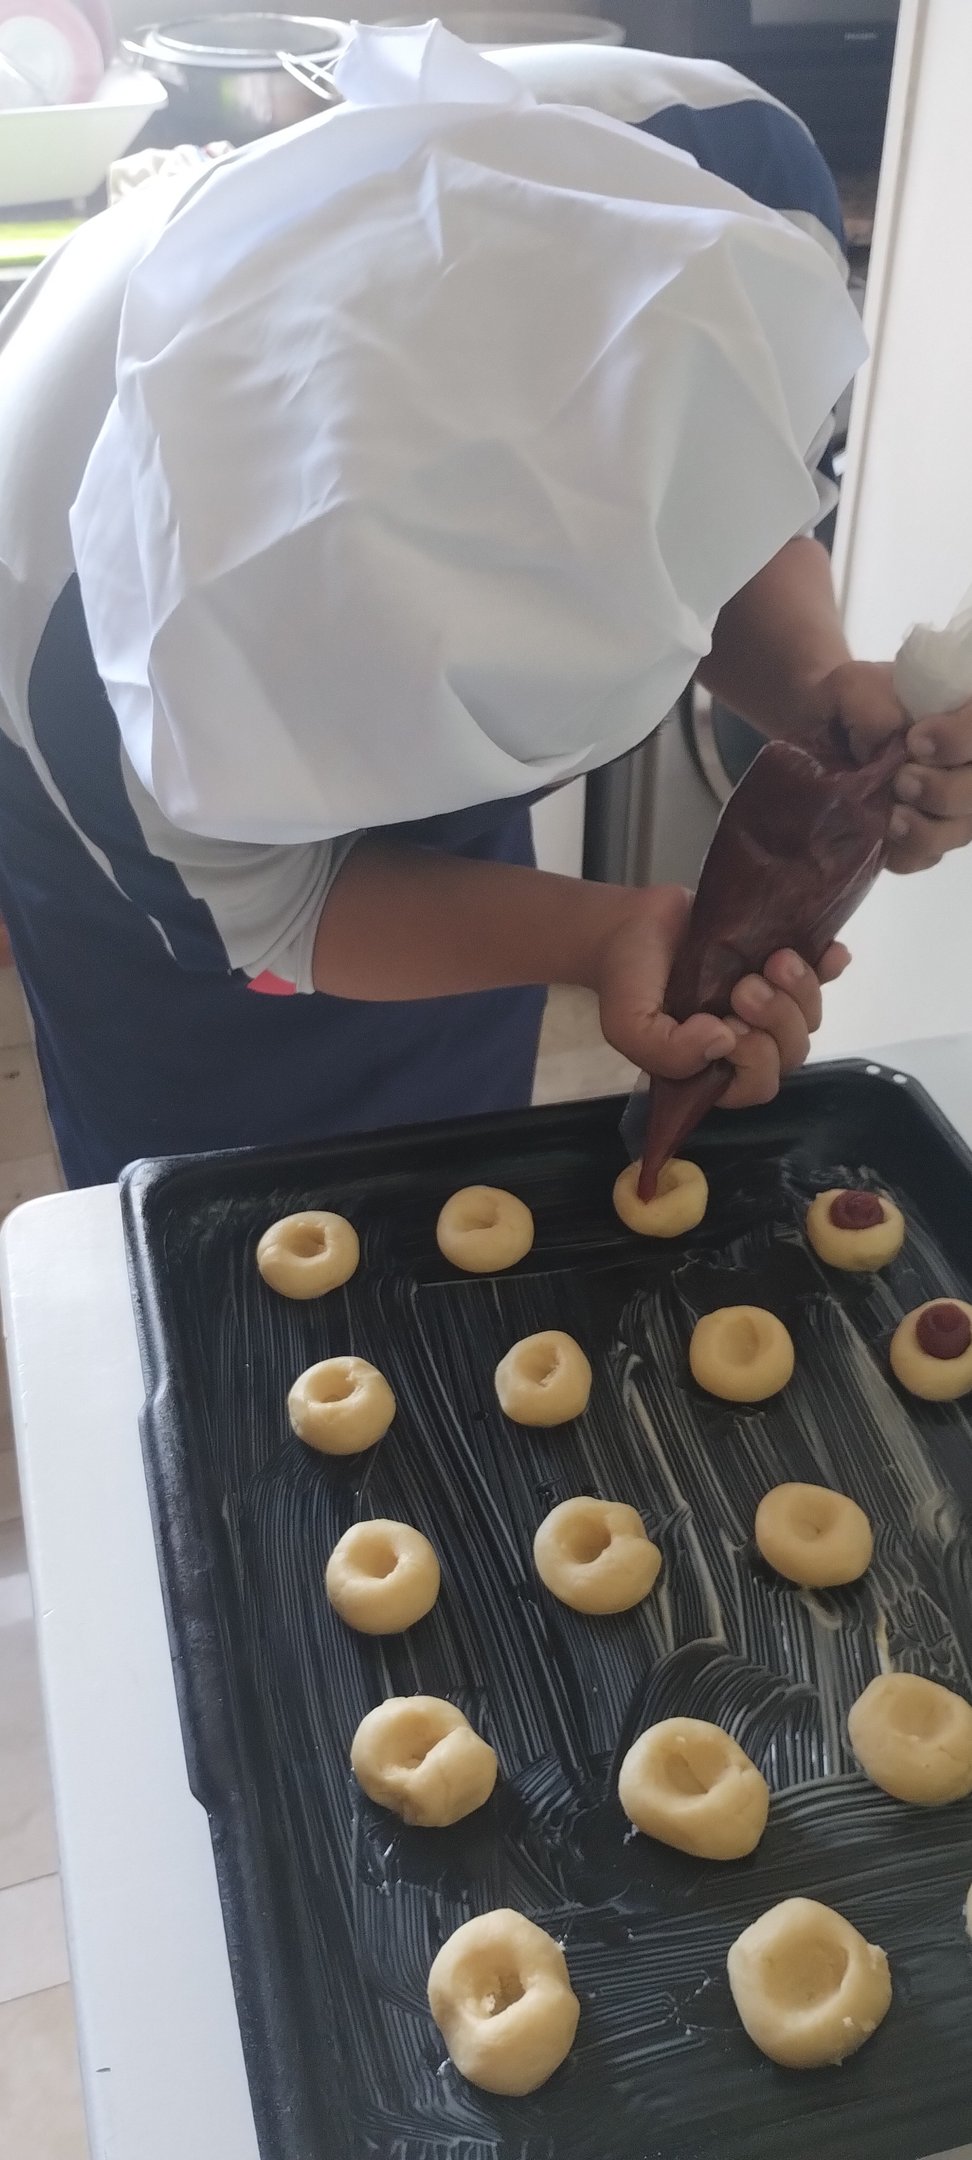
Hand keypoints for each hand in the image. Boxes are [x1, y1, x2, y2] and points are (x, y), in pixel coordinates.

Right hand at [594, 885, 849, 1109]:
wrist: (629, 923)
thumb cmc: (626, 978)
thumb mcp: (627, 1025)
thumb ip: (666, 1053)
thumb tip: (724, 1041)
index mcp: (714, 1068)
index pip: (757, 1084)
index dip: (755, 1058)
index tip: (727, 1021)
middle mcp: (746, 1041)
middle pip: (791, 1052)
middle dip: (779, 1019)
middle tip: (747, 985)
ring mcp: (767, 1004)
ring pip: (809, 1017)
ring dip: (802, 990)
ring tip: (775, 959)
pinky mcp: (779, 968)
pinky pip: (823, 975)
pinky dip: (831, 965)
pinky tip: (830, 951)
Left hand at [807, 659, 971, 873]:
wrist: (812, 738)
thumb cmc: (840, 704)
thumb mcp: (849, 687)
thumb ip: (871, 704)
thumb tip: (891, 742)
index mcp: (958, 712)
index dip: (961, 739)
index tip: (916, 741)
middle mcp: (964, 760)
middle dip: (946, 790)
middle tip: (902, 782)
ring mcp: (951, 802)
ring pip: (964, 827)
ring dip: (931, 830)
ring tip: (892, 819)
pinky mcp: (926, 835)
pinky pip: (931, 855)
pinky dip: (910, 852)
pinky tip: (887, 841)